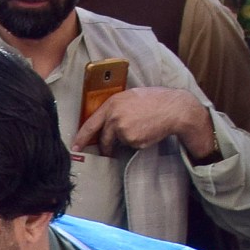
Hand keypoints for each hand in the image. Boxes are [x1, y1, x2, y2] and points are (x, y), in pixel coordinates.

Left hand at [74, 87, 217, 162]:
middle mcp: (114, 117)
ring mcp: (123, 130)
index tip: (75, 146)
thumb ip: (116, 108)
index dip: (81, 137)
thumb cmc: (155, 100)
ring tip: (142, 127)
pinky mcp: (133, 140)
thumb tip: (105, 123)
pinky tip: (148, 131)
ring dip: (126, 140)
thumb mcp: (130, 97)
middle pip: (103, 137)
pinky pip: (131, 145)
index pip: (90, 123)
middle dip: (103, 146)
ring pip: (119, 141)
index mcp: (112, 104)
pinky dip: (138, 142)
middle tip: (105, 152)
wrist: (173, 108)